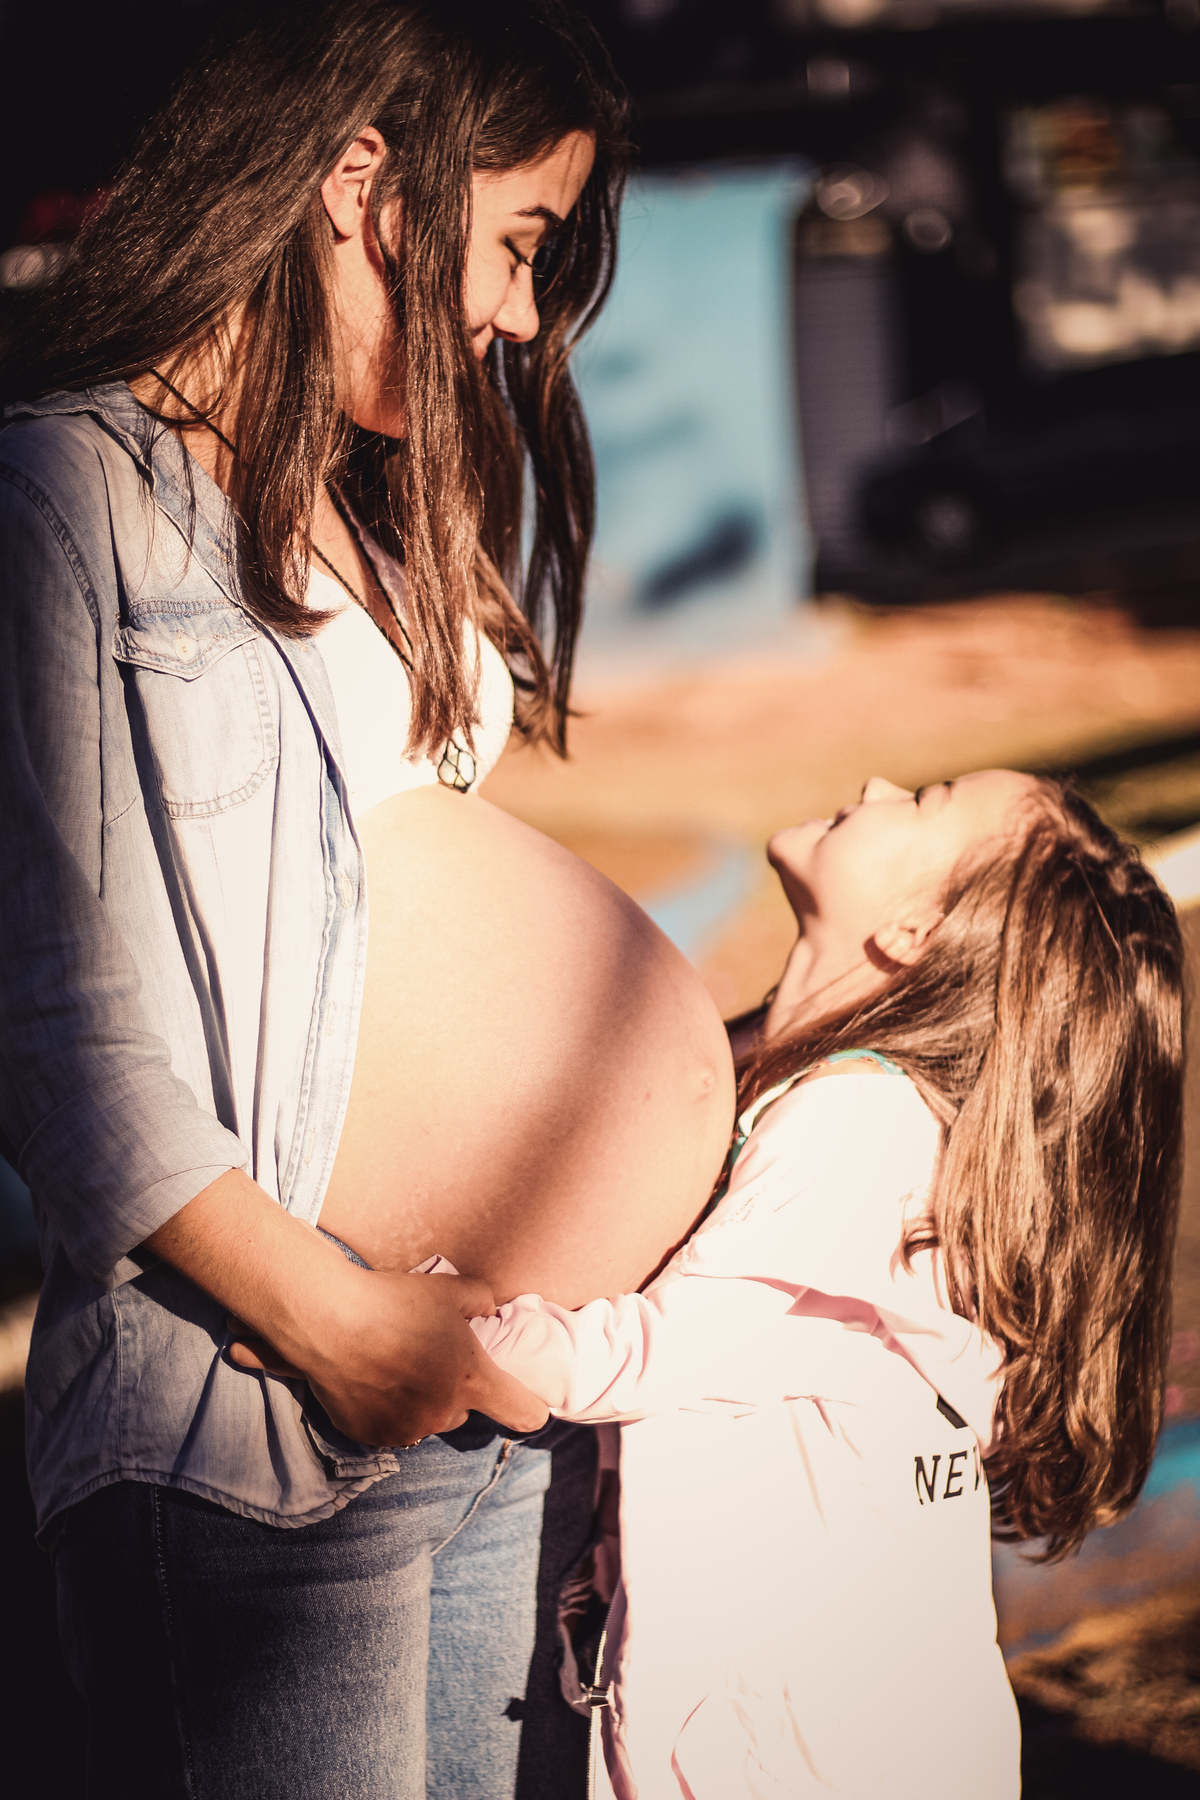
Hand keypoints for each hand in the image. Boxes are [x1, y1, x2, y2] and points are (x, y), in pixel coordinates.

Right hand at [228, 1268, 548, 1444]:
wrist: (330, 1321)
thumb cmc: (395, 1302)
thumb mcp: (451, 1289)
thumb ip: (481, 1299)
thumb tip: (490, 1308)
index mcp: (473, 1379)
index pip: (523, 1412)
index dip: (530, 1408)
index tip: (531, 1407)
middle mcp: (444, 1413)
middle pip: (462, 1408)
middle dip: (451, 1387)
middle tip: (426, 1354)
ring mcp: (406, 1429)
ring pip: (425, 1419)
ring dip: (418, 1401)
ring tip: (392, 1364)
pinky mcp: (371, 1436)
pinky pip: (390, 1427)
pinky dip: (385, 1410)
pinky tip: (370, 1379)